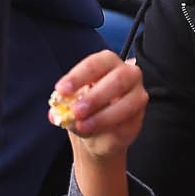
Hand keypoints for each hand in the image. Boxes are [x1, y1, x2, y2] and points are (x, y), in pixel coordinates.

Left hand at [53, 50, 146, 195]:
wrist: (98, 132)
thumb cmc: (85, 109)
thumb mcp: (71, 106)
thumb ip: (65, 107)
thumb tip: (55, 114)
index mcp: (107, 62)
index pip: (95, 64)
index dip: (78, 76)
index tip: (62, 90)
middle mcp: (127, 73)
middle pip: (117, 79)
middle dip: (95, 97)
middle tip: (76, 111)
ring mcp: (137, 94)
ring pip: (128, 103)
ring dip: (103, 116)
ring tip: (83, 126)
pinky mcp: (140, 116)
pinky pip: (130, 122)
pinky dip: (112, 129)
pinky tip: (98, 133)